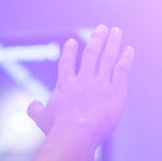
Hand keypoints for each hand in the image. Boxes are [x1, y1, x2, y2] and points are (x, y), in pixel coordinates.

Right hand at [27, 25, 133, 144]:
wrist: (76, 132)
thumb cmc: (58, 128)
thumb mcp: (41, 118)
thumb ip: (35, 109)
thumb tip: (32, 104)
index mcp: (65, 85)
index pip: (67, 63)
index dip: (69, 51)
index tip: (72, 41)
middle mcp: (83, 79)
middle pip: (90, 53)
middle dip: (97, 39)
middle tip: (102, 27)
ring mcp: (100, 83)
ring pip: (107, 57)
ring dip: (112, 42)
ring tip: (116, 31)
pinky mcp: (116, 90)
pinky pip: (122, 69)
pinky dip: (126, 58)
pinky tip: (129, 49)